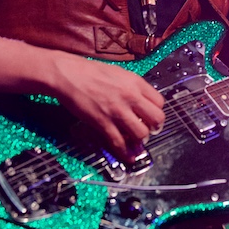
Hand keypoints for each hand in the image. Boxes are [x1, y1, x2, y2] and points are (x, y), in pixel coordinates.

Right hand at [51, 54, 165, 162]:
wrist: (68, 74)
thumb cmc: (90, 71)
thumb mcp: (119, 73)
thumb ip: (132, 87)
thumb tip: (141, 100)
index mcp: (135, 82)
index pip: (159, 102)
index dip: (157, 111)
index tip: (152, 116)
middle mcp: (130, 97)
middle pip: (156, 119)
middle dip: (155, 128)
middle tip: (150, 130)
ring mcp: (117, 111)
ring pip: (141, 133)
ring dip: (140, 140)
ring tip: (136, 140)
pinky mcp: (102, 122)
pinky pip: (119, 143)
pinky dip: (125, 153)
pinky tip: (128, 157)